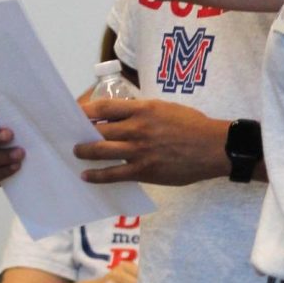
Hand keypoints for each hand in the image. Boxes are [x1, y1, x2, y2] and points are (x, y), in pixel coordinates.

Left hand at [74, 99, 229, 185]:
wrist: (213, 147)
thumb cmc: (193, 125)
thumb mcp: (167, 108)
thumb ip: (144, 111)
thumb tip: (123, 116)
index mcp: (143, 109)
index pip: (105, 106)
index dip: (86, 110)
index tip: (75, 113)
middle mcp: (137, 128)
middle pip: (99, 129)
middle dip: (81, 132)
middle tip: (70, 135)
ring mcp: (139, 150)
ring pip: (101, 151)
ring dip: (84, 152)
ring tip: (75, 152)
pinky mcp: (144, 170)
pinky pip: (114, 174)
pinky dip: (97, 175)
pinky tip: (87, 176)